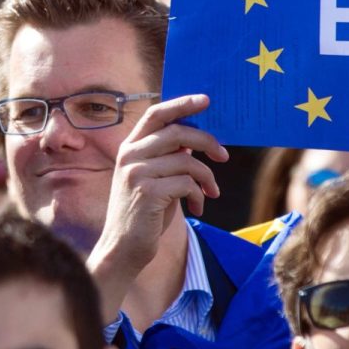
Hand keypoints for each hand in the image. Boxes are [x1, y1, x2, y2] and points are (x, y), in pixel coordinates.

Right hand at [87, 94, 226, 319]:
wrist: (124, 248)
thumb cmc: (144, 213)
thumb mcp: (155, 179)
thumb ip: (169, 157)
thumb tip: (196, 139)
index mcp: (129, 147)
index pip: (156, 114)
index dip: (181, 104)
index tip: (206, 100)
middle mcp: (130, 155)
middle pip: (178, 133)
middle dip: (207, 141)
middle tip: (224, 155)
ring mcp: (137, 172)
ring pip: (187, 160)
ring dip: (207, 177)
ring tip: (211, 192)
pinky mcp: (147, 191)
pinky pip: (187, 183)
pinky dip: (199, 195)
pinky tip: (197, 207)